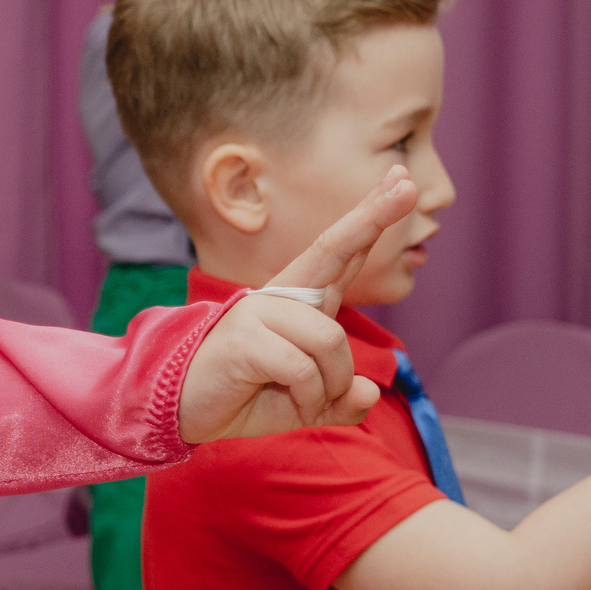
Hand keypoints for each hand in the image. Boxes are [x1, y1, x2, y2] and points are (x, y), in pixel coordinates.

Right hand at [177, 166, 417, 441]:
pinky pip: (304, 369)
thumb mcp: (305, 402)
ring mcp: (260, 312)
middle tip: (409, 183)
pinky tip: (291, 404)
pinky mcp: (246, 337)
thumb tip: (368, 393)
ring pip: (331, 342)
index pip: (340, 252)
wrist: (180, 408)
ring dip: (331, 385)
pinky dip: (308, 398)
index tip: (401, 180)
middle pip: (333, 250)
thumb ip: (341, 398)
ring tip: (308, 403)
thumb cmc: (242, 396)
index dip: (370, 217)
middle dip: (373, 217)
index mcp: (296, 302)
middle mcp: (280, 297)